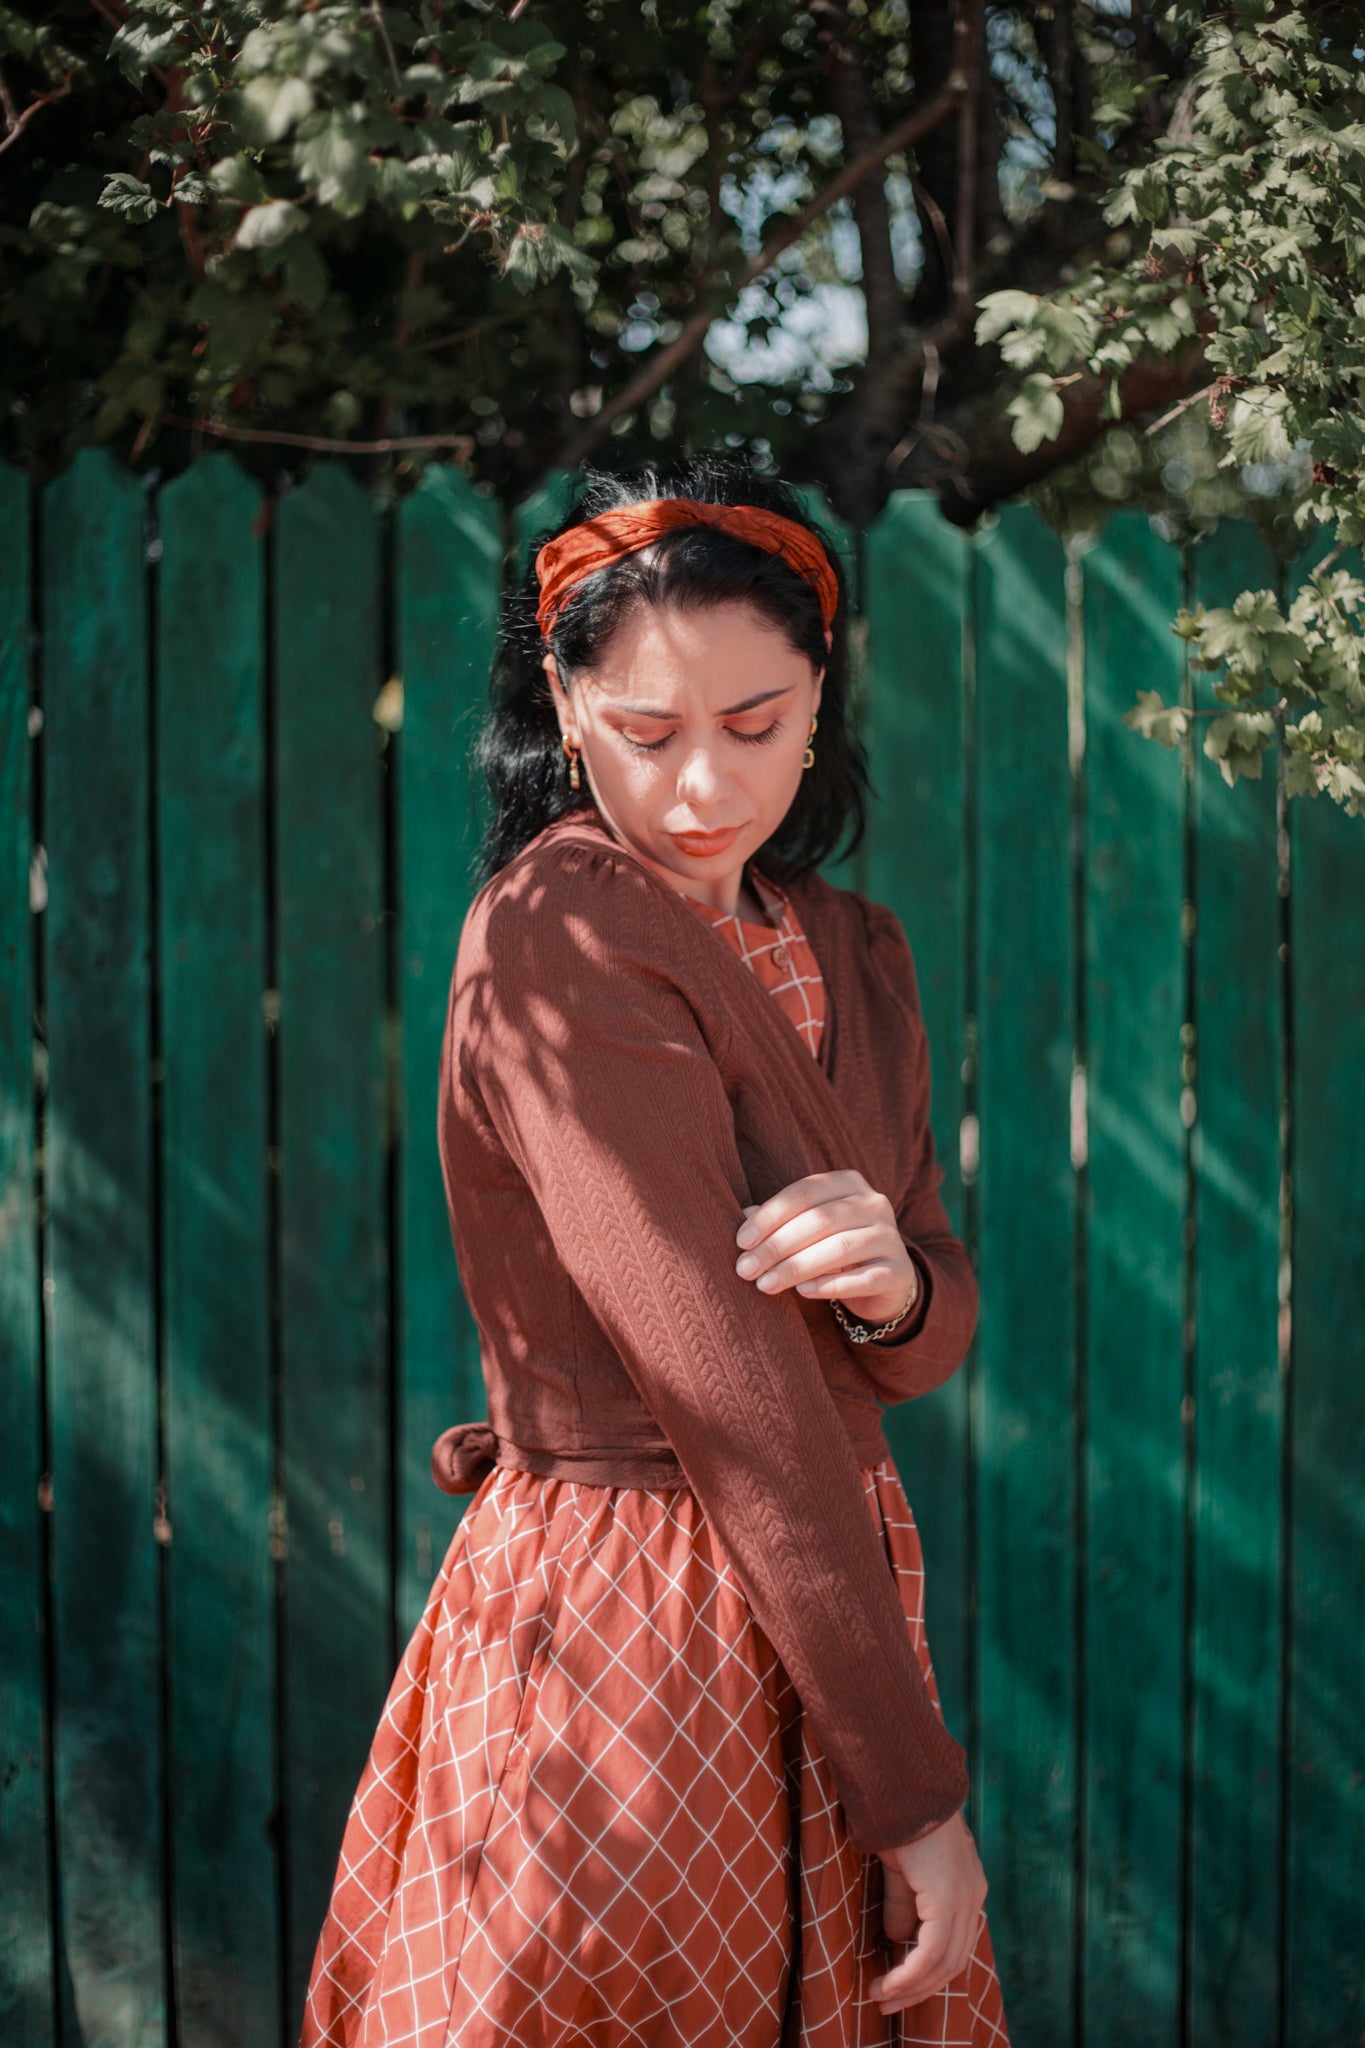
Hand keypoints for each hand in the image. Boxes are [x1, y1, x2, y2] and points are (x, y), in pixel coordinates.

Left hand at [734, 1170, 915, 1323]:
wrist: (881, 1280)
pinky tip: (803, 1292)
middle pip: (819, 1220)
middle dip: (777, 1246)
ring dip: (797, 1267)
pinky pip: (862, 1278)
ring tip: (766, 1284)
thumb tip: (743, 1216)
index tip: (742, 1242)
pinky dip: (830, 1285)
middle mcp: (874, 1203)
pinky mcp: (899, 1271)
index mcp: (848, 1182)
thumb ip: (779, 1221)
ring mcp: (890, 1236)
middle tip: (746, 1269)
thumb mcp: (806, 1229)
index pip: (803, 1192)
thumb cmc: (832, 1247)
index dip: (769, 1216)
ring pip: (840, 1248)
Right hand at [869, 1808, 988, 2013]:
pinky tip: (888, 1983)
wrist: (901, 1784)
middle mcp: (973, 1894)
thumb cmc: (898, 1816)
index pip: (955, 1943)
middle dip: (919, 1988)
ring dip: (911, 1987)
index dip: (927, 1971)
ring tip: (880, 1997)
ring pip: (944, 1963)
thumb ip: (905, 1903)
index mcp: (967, 1884)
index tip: (896, 1985)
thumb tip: (898, 1939)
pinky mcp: (948, 1898)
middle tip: (885, 2001)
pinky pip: (932, 1953)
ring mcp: (964, 1896)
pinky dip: (910, 1974)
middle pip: (953, 1961)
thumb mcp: (902, 1868)